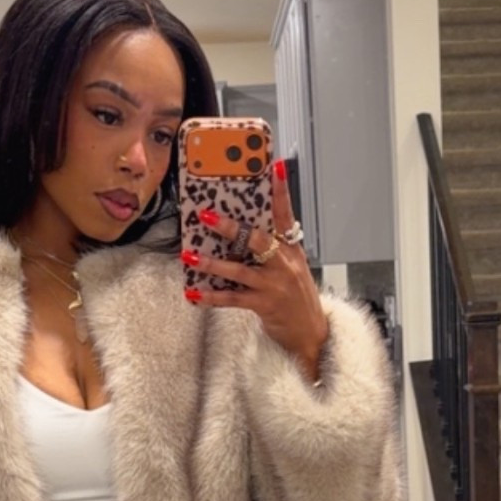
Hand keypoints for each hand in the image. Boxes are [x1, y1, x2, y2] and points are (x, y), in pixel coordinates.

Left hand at [181, 162, 328, 381]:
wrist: (311, 333)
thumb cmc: (297, 296)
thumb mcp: (292, 266)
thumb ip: (273, 247)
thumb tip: (242, 229)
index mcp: (291, 249)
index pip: (285, 213)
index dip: (281, 190)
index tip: (275, 166)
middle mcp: (284, 263)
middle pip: (256, 238)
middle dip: (230, 227)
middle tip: (206, 216)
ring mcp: (274, 285)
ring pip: (239, 270)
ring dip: (212, 263)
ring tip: (190, 255)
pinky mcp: (264, 305)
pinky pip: (233, 299)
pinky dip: (212, 297)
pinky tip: (194, 293)